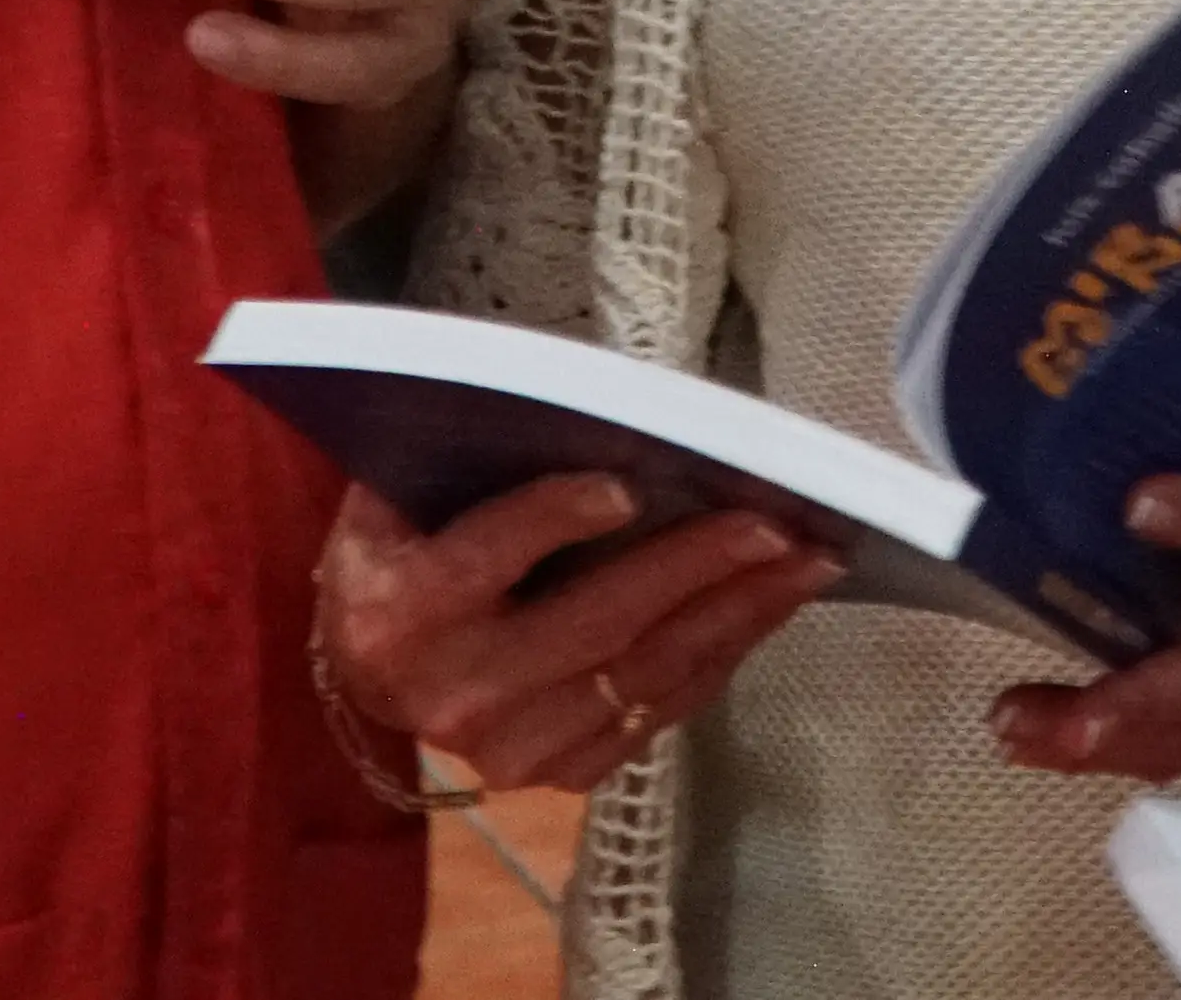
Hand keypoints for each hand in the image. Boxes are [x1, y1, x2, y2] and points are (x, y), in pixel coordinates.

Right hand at [318, 475, 843, 793]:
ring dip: (736, 612)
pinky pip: (659, 710)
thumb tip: (579, 403)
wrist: (373, 675)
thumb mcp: (396, 498)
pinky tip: (766, 606)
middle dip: (694, 566)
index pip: (485, 557)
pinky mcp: (561, 776)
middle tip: (775, 521)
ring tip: (806, 559)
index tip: (628, 484)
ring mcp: (513, 749)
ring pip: (644, 673)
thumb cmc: (401, 554)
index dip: (554, 519)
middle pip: (594, 623)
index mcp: (401, 614)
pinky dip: (720, 654)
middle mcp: (456, 694)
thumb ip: (464, 460)